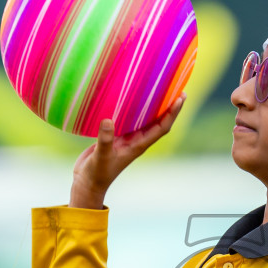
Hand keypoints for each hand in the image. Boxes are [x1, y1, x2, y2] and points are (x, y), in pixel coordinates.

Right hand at [69, 95, 185, 207]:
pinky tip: (129, 96)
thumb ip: (104, 140)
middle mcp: (136, 140)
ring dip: (151, 104)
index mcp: (138, 145)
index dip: (172, 113)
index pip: (162, 127)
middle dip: (167, 104)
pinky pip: (127, 118)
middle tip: (175, 85)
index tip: (180, 97)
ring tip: (157, 86)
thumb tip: (108, 120)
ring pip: (143, 117)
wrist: (87, 182)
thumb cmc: (96, 173)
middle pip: (157, 119)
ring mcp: (126, 138)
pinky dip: (131, 107)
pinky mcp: (115, 135)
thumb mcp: (101, 157)